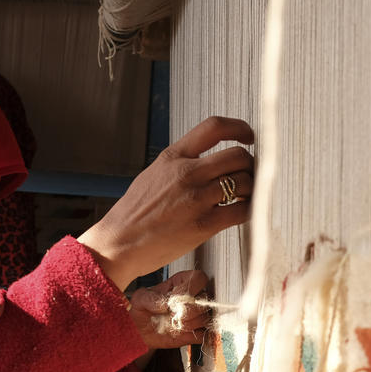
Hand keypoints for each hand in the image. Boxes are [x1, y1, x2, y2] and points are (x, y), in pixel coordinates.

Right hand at [78, 117, 254, 290]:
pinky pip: (241, 211)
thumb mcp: (153, 174)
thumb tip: (206, 162)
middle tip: (248, 175)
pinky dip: (249, 210)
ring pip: (244, 182)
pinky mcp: (204, 225)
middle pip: (237, 156)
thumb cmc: (134, 214)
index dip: (238, 127)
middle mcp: (186, 173)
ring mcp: (196, 198)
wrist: (119, 243)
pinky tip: (242, 212)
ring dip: (251, 188)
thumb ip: (180, 164)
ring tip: (245, 196)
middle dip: (250, 165)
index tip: (248, 136)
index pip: (214, 127)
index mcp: (173, 157)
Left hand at [129, 270, 211, 350]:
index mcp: (181, 282)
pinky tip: (178, 334)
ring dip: (187, 325)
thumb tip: (166, 304)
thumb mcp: (140, 299)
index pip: (199, 279)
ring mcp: (197, 315)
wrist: (141, 331)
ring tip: (172, 325)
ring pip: (205, 319)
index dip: (188, 290)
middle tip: (171, 315)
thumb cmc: (142, 310)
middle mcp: (194, 297)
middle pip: (204, 301)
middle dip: (186, 312)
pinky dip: (191, 336)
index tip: (173, 300)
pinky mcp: (197, 332)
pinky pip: (203, 334)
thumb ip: (150, 298)